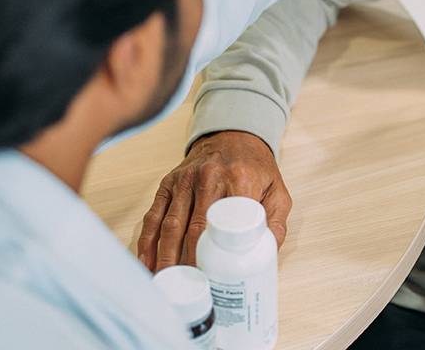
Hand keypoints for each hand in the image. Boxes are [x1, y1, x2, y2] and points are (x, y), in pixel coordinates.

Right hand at [137, 130, 290, 271]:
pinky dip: (148, 241)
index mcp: (239, 179)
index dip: (213, 254)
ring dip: (165, 256)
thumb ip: (275, 223)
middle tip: (186, 289)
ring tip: (165, 282)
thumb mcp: (276, 191)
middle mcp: (209, 177)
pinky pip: (154, 214)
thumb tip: (266, 256)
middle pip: (193, 228)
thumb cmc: (256, 168)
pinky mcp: (169, 183)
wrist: (234, 135)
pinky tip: (148, 262)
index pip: (223, 223)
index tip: (212, 279)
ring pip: (170, 224)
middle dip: (186, 263)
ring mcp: (185, 179)